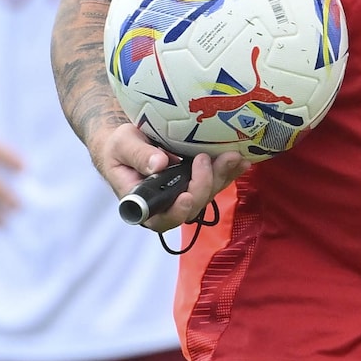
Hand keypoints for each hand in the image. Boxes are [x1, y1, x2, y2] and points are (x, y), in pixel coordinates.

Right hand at [92, 122, 245, 233]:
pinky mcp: (197, 182)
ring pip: (208, 193)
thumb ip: (138, 155)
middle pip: (191, 205)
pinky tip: (241, 160)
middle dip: (204, 185)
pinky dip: (229, 171)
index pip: (161, 219)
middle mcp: (166, 204)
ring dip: (222, 176)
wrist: (129, 141)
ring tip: (232, 157)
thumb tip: (159, 164)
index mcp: (143, 203)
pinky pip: (216, 181)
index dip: (176, 212)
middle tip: (205, 159)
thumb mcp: (121, 146)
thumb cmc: (119, 147)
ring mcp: (183, 193)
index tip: (186, 196)